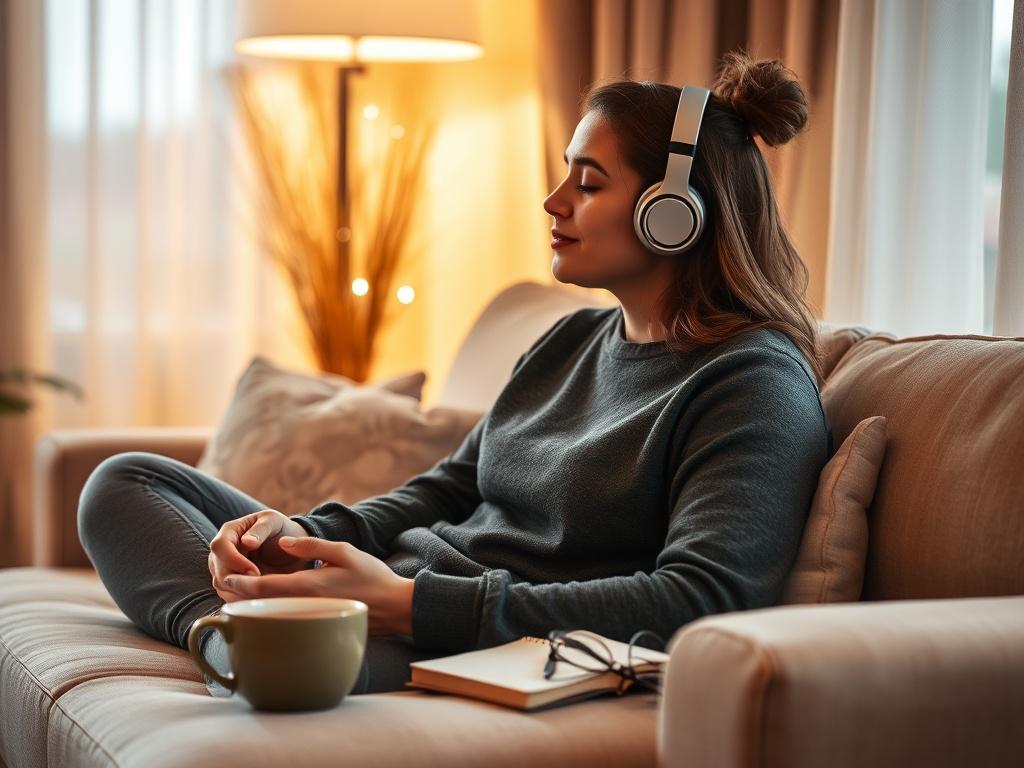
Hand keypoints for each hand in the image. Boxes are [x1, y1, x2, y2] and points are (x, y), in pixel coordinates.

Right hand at [208, 509, 312, 601]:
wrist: (289, 546)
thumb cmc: (280, 529)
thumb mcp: (274, 522)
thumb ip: (261, 529)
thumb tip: (247, 542)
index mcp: (229, 531)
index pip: (220, 546)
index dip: (234, 561)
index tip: (254, 572)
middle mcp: (221, 551)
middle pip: (218, 570)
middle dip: (238, 582)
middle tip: (263, 588)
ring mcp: (223, 568)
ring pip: (222, 585)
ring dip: (240, 594)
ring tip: (264, 595)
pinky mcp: (230, 583)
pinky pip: (229, 596)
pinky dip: (243, 600)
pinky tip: (260, 601)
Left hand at [221, 536, 415, 636]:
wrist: (394, 606)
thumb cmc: (372, 576)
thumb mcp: (344, 551)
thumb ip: (311, 545)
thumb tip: (283, 541)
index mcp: (309, 586)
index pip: (264, 588)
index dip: (241, 584)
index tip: (225, 576)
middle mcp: (305, 605)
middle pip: (262, 605)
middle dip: (239, 596)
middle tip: (222, 585)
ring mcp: (310, 616)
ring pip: (271, 613)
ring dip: (252, 604)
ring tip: (235, 593)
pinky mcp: (316, 621)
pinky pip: (285, 617)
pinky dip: (269, 610)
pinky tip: (264, 604)